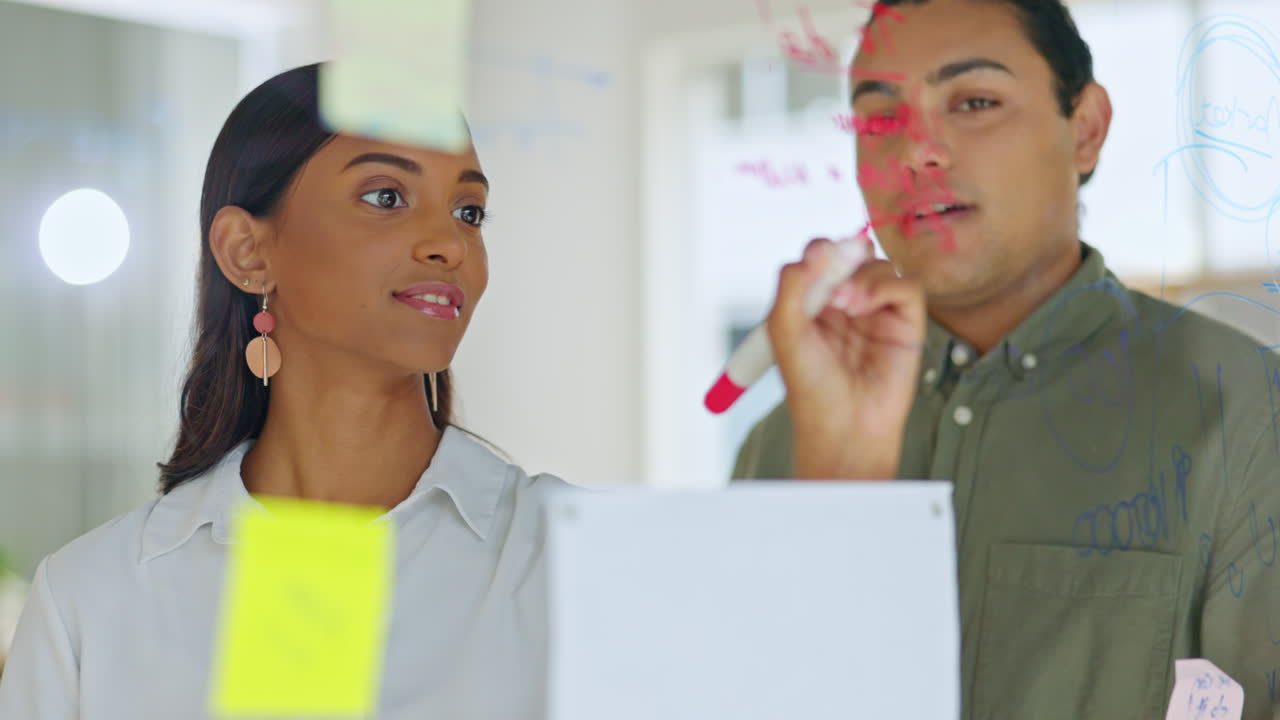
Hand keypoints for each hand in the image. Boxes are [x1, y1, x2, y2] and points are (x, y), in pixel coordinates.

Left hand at [766, 237, 925, 479]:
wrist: (844, 426)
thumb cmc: (810, 386)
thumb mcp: (784, 331)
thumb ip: (792, 285)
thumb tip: (816, 249)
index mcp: (813, 302)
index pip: (820, 256)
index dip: (820, 250)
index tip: (815, 261)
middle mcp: (845, 303)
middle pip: (852, 252)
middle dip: (842, 255)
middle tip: (833, 280)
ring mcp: (877, 312)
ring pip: (880, 265)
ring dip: (862, 275)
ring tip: (847, 306)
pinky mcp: (906, 323)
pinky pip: (907, 286)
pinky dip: (886, 287)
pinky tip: (865, 308)